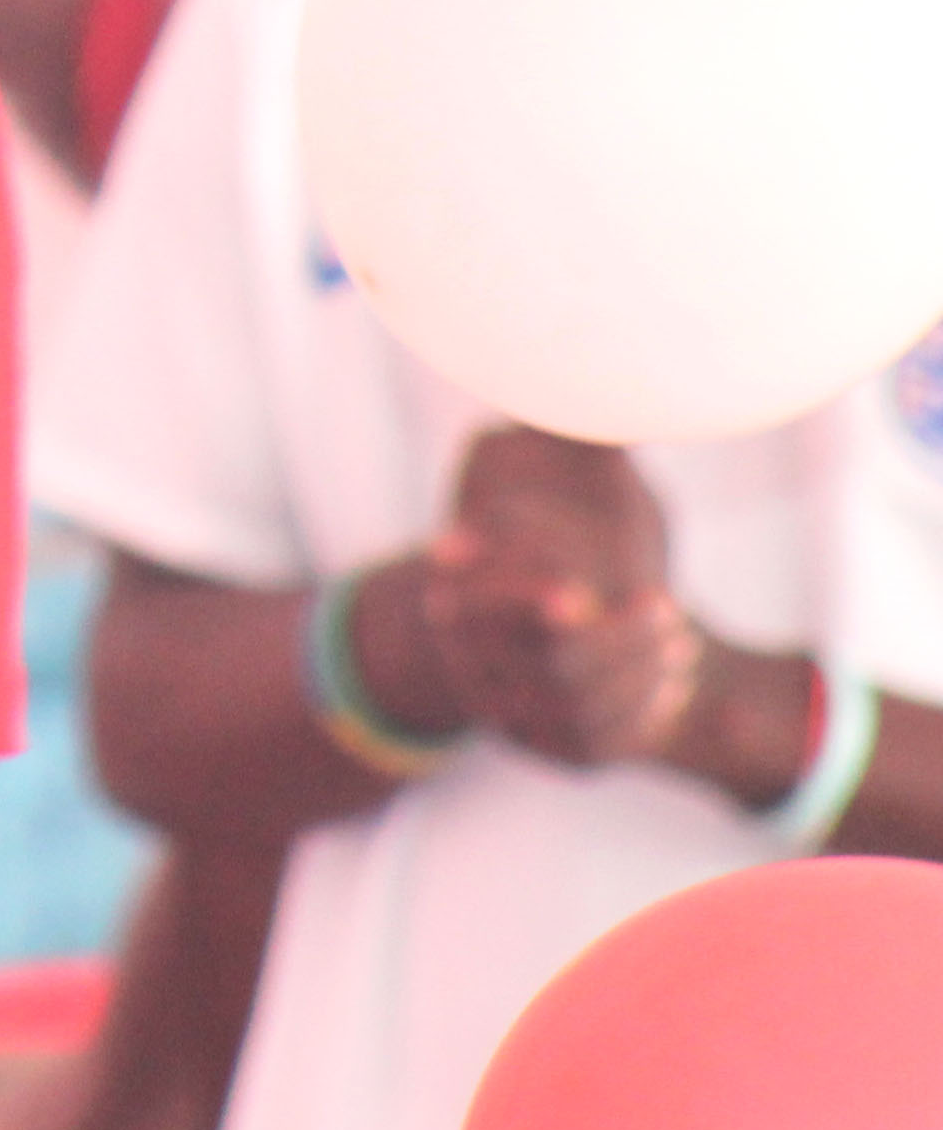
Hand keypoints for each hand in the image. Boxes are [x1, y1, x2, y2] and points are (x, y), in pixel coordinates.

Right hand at [423, 429, 699, 767]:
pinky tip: (673, 672)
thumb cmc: (580, 529)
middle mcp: (470, 660)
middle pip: (546, 660)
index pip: (479, 606)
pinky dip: (646, 709)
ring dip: (640, 668)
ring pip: (580, 704)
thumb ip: (576, 436)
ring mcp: (503, 709)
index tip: (579, 598)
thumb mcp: (576, 479)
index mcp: (454, 592)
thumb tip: (607, 380)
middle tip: (663, 604)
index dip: (524, 604)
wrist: (566, 624)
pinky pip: (601, 742)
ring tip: (675, 634)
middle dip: (613, 640)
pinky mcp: (547, 748)